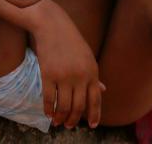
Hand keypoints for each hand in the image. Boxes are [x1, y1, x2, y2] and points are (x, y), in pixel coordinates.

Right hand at [30, 6, 104, 128]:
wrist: (52, 25)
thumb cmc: (71, 40)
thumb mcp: (87, 56)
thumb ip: (93, 75)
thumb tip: (103, 90)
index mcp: (92, 72)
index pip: (95, 100)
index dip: (94, 115)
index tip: (92, 126)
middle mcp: (80, 76)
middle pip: (79, 107)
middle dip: (74, 119)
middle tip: (70, 125)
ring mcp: (64, 76)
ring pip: (64, 106)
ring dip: (61, 117)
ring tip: (58, 122)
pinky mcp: (48, 75)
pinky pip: (49, 99)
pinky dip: (49, 110)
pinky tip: (48, 114)